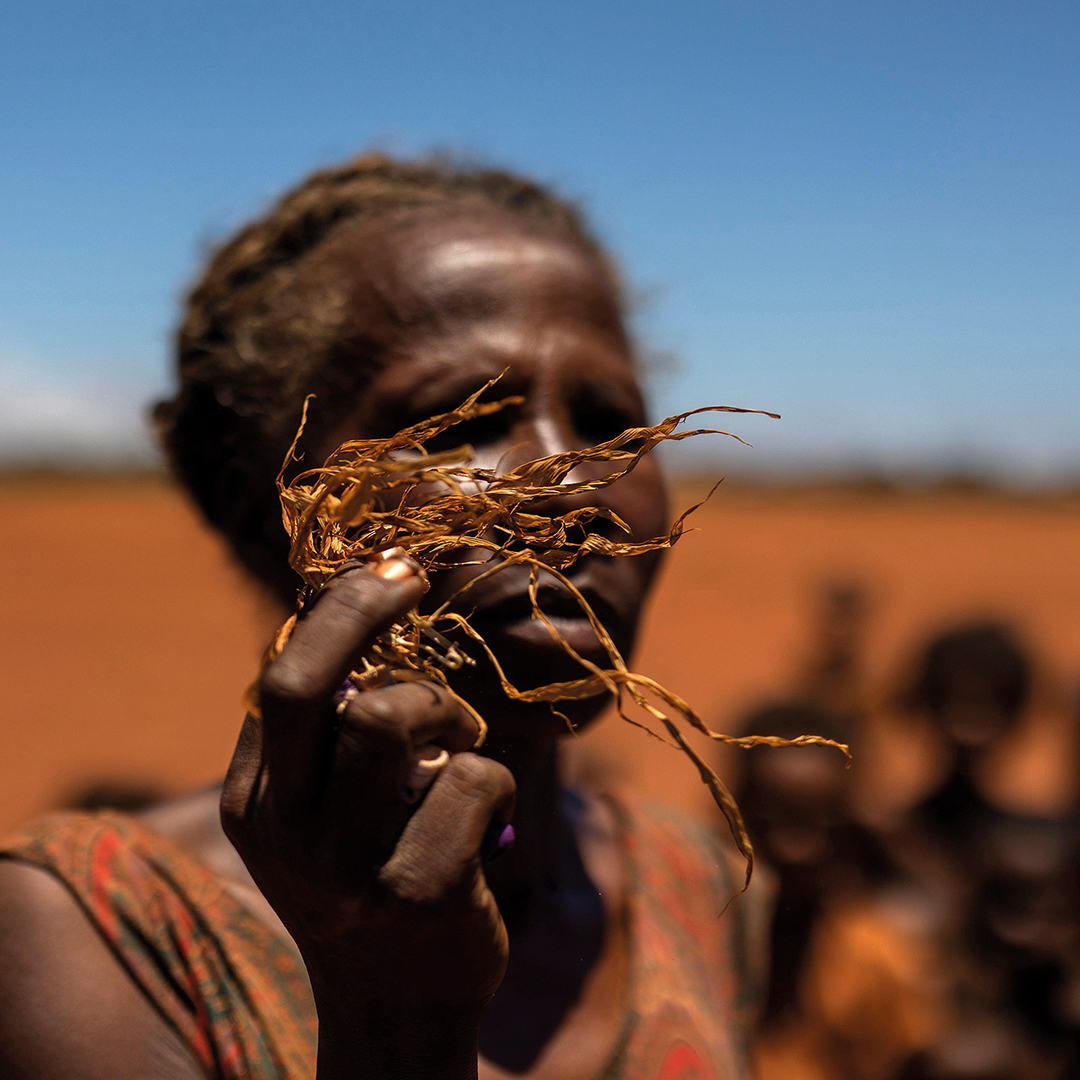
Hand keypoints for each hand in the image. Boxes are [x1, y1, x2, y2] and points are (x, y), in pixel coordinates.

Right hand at [220, 556, 515, 1077]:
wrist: (397, 1005)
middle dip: (364, 609)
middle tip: (410, 579)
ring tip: (459, 740)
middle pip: (310, 682)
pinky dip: (495, 775)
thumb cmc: (368, 878)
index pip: (282, 676)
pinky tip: (490, 812)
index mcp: (257, 800)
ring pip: (393, 717)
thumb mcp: (322, 813)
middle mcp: (287, 830)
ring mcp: (350, 866)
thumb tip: (362, 613)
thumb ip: (326, 736)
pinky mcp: (422, 890)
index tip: (391, 573)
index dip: (338, 610)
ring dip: (446, 710)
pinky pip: (473, 777)